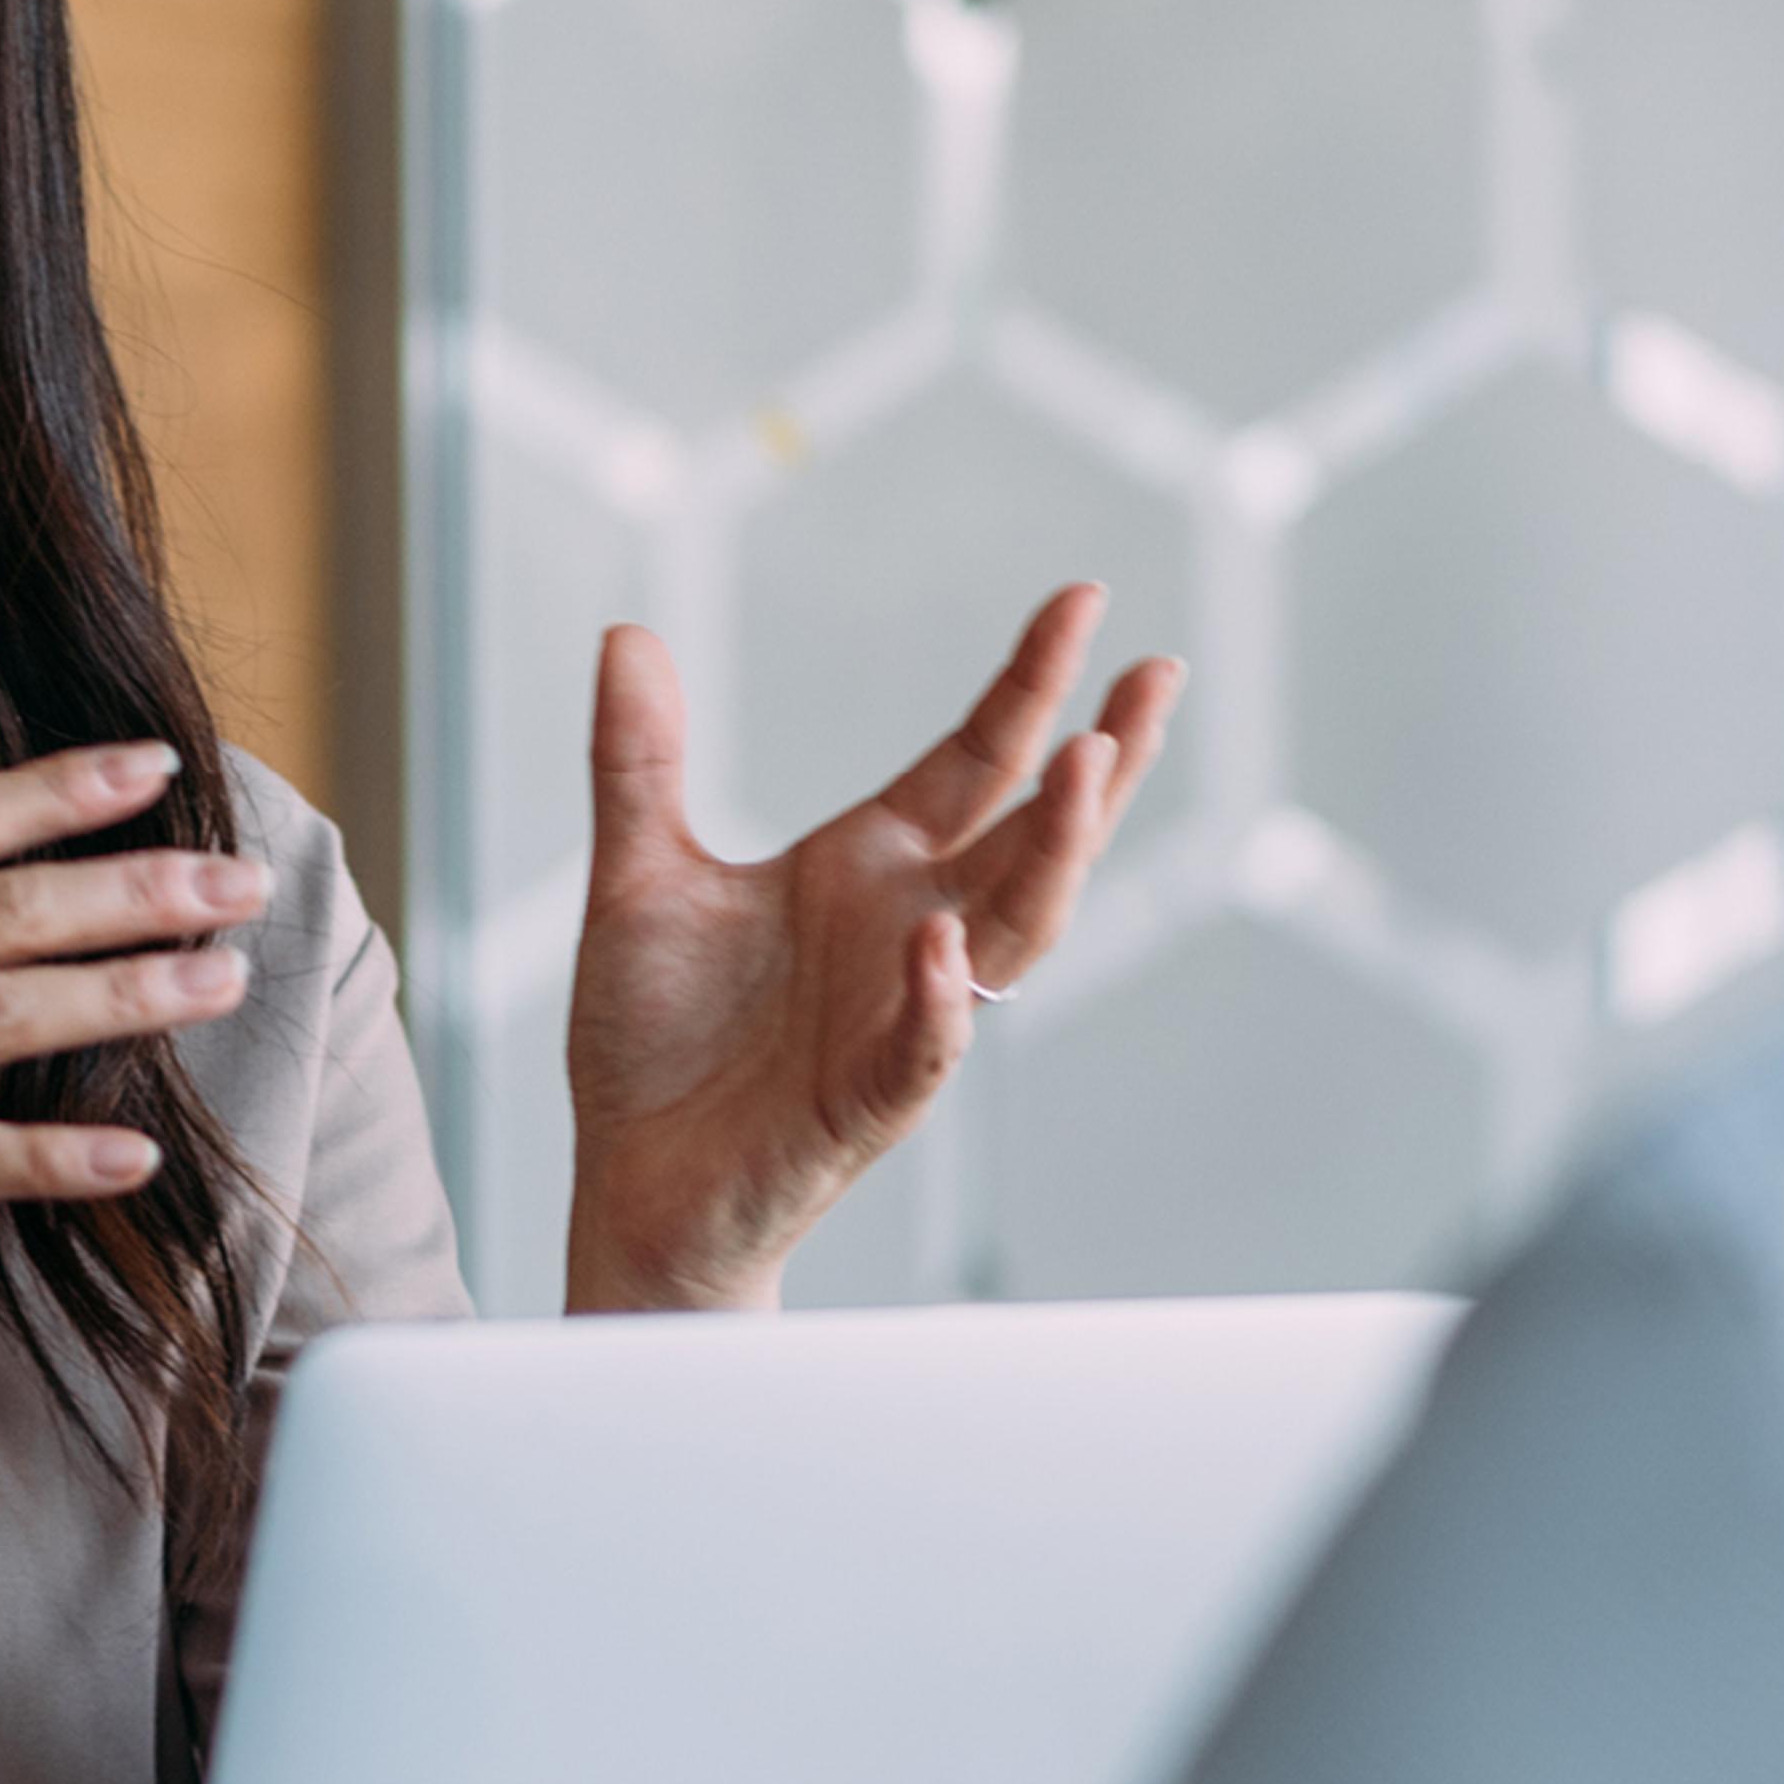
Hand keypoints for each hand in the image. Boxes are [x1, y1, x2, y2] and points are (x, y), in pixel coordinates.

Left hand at [561, 589, 1177, 1311]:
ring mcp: (899, 1015)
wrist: (631, 1182)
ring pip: (1010, 932)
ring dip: (1052, 855)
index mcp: (867, 869)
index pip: (974, 762)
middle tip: (1154, 678)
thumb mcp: (638, 878)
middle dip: (1098, 760)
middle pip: (1031, 835)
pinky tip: (942, 946)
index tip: (1083, 601)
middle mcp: (908, 930)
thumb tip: (628, 636)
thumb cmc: (657, 1041)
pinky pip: (922, 1049)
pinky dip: (938, 1000)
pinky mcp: (865, 1103)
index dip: (1029, 685)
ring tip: (1088, 766)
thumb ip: (639, 761)